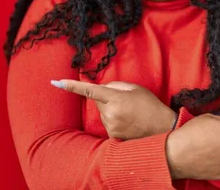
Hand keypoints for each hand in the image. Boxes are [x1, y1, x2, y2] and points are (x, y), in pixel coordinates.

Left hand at [51, 79, 176, 139]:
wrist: (162, 128)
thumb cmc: (150, 106)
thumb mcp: (135, 89)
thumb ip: (116, 86)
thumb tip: (102, 88)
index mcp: (115, 98)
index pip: (90, 91)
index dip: (72, 86)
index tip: (57, 82)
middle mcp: (110, 113)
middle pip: (98, 101)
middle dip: (107, 98)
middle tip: (125, 101)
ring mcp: (110, 126)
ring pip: (103, 113)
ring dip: (111, 110)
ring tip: (130, 113)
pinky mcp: (112, 136)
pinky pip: (107, 123)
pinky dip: (115, 120)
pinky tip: (128, 122)